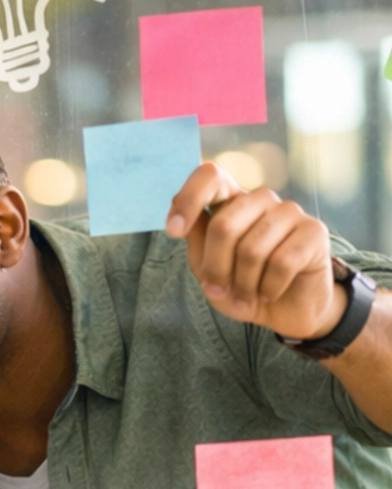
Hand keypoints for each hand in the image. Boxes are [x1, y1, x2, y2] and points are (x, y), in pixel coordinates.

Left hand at [166, 162, 343, 342]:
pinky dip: (269, 288)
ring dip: (243, 285)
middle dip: (216, 268)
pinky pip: (282, 263)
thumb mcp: (210, 271)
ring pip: (252, 249)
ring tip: (247, 297)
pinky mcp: (314, 231)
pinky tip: (270, 293)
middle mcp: (262, 200)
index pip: (210, 177)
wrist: (288, 312)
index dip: (188, 199)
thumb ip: (197, 243)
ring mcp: (290, 212)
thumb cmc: (244, 287)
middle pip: (224, 225)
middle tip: (221, 291)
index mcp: (233, 202)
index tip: (173, 230)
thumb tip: (181, 218)